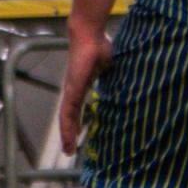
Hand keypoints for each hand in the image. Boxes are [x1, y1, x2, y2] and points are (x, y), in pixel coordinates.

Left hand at [59, 22, 112, 154]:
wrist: (88, 36)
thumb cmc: (98, 49)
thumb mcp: (106, 69)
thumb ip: (109, 79)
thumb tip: (121, 84)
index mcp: (80, 88)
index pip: (75, 110)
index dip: (75, 124)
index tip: (76, 137)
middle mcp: (72, 91)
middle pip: (68, 118)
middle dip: (69, 134)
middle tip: (70, 150)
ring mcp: (71, 90)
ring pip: (66, 117)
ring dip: (67, 133)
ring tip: (69, 148)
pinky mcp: (73, 88)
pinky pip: (69, 108)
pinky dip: (68, 122)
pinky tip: (69, 133)